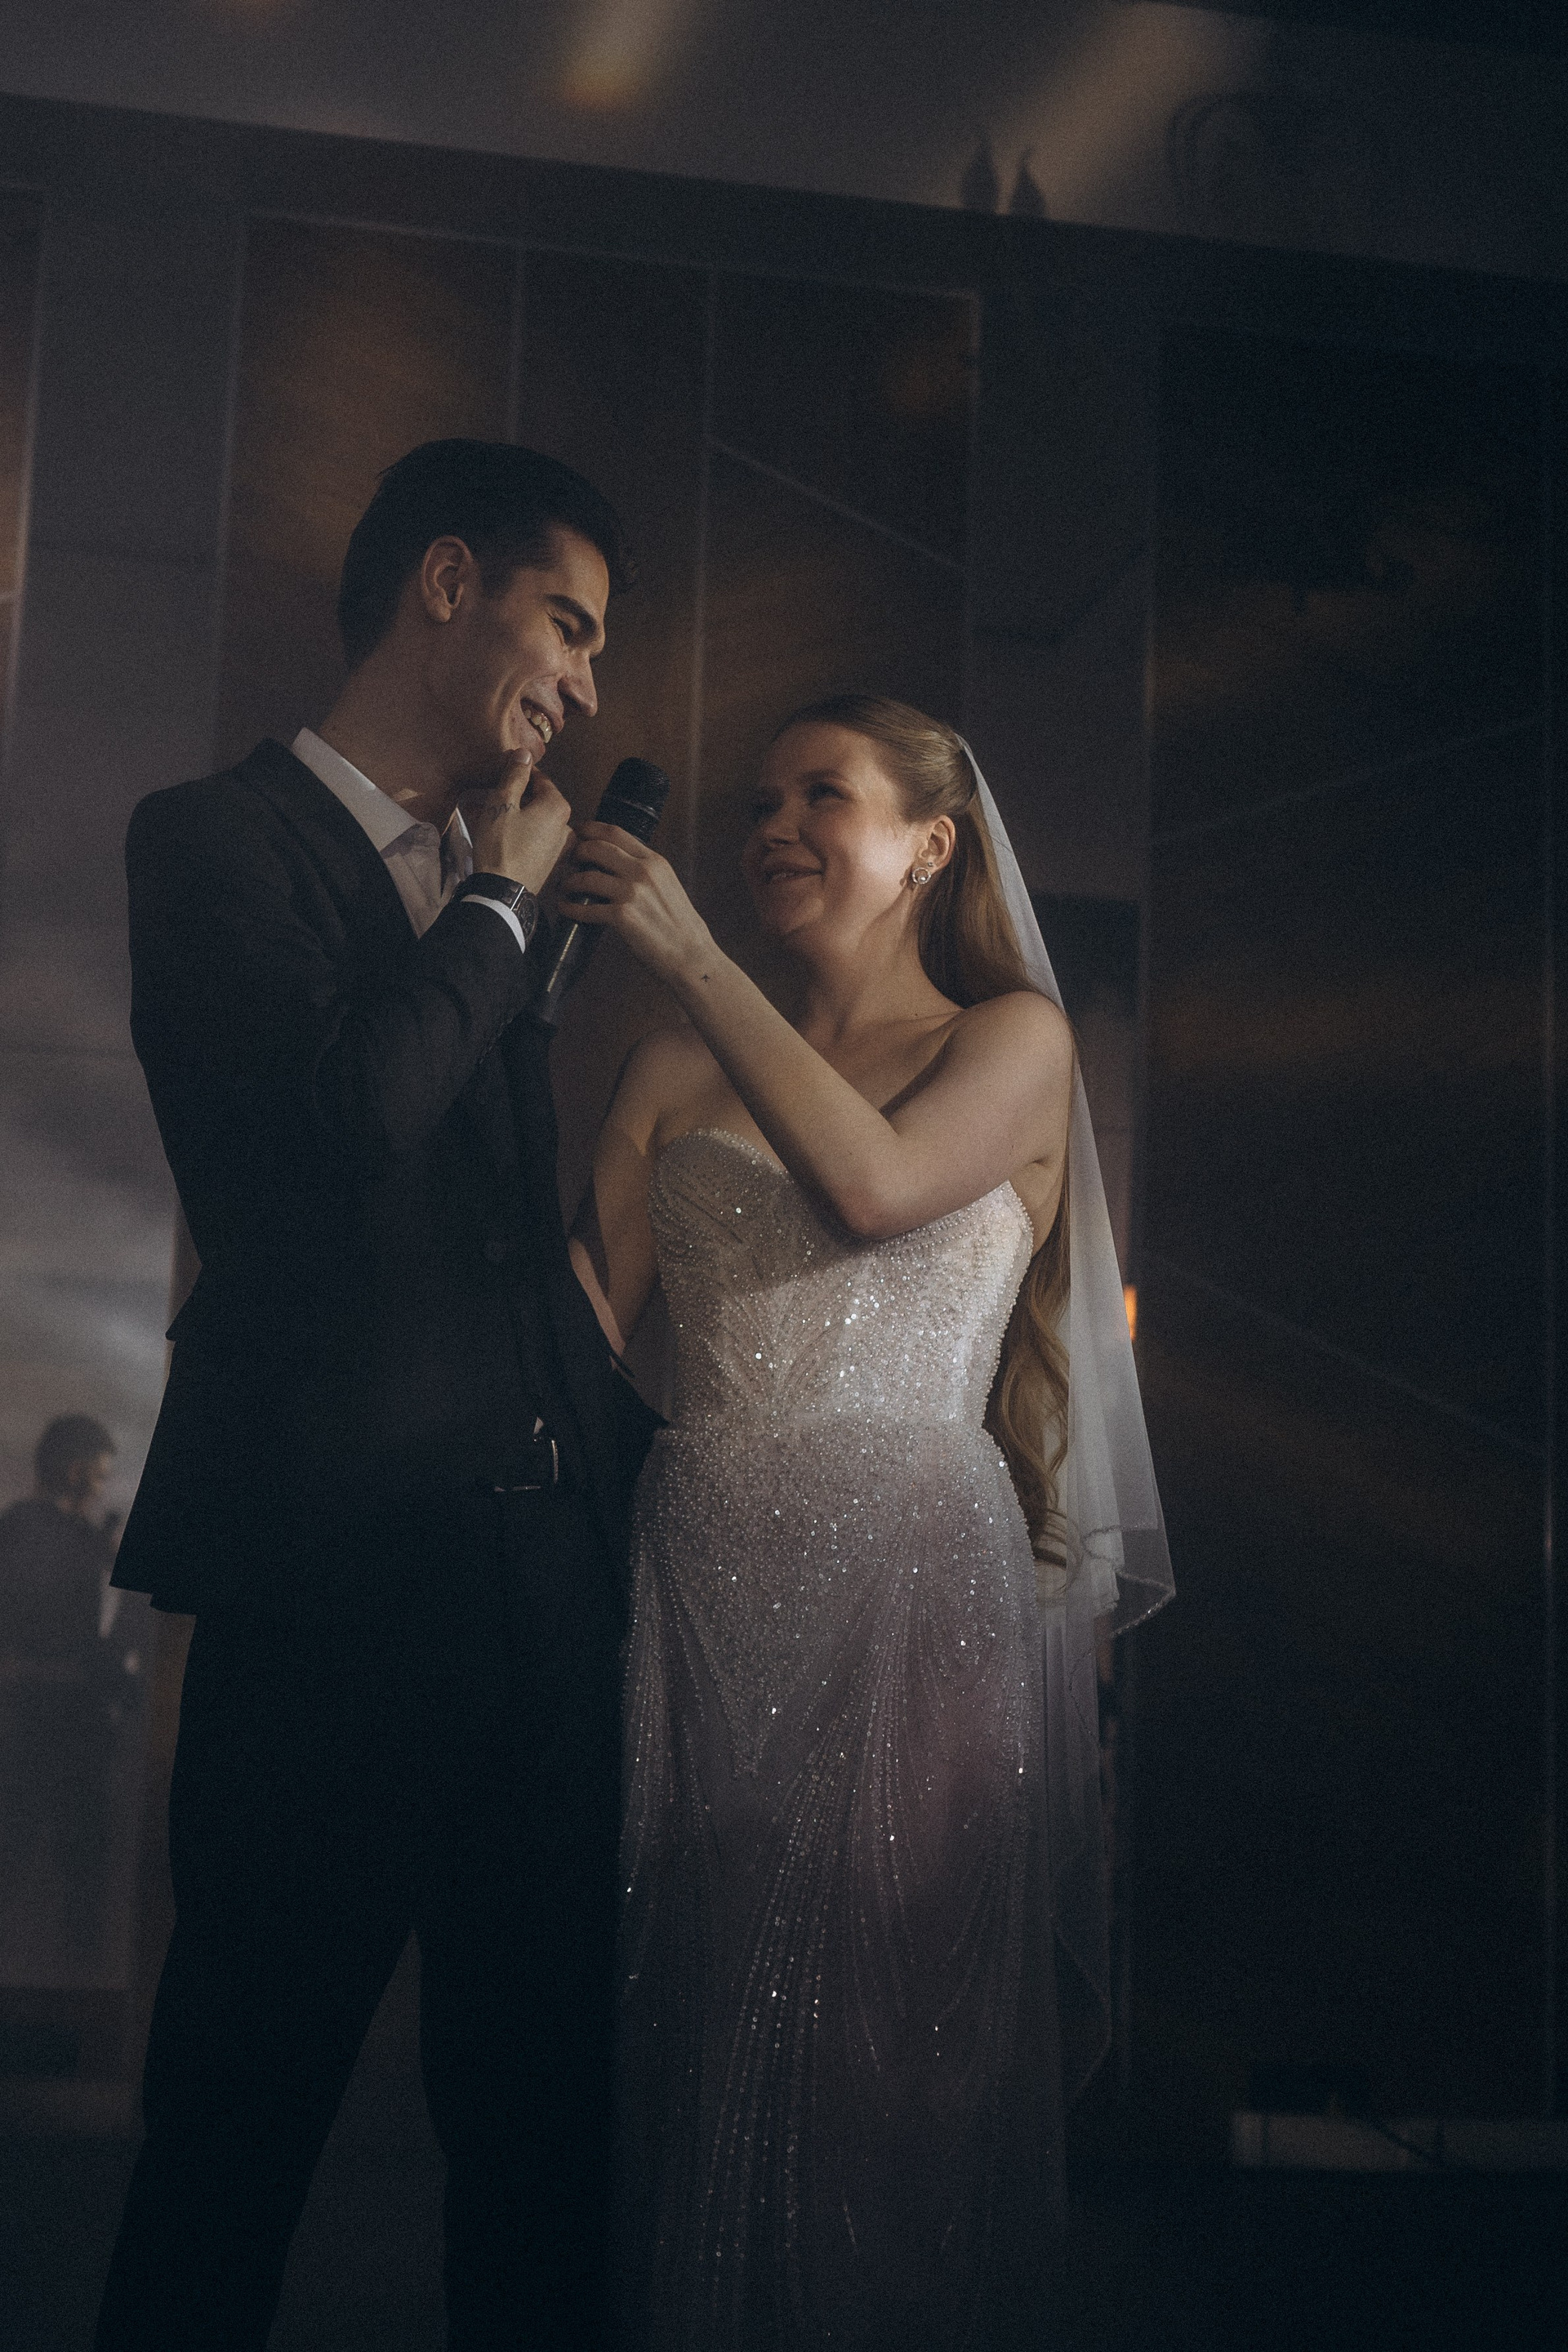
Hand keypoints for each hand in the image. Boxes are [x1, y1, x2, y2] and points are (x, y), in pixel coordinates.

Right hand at [463, 754, 574, 894]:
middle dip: (513, 797)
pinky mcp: (550, 864)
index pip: (539, 778)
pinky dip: (518, 834)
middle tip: (488, 797)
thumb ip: (514, 776)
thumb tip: (524, 753)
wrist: (502, 893)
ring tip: (486, 816)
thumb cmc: (501, 845)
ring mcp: (560, 847)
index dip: (517, 774)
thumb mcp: (502, 803)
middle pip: (537, 801)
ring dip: (513, 815)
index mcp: (558, 806)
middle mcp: (566, 826)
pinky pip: (534, 840)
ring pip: (534, 821)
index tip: (500, 775)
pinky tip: (497, 836)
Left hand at [564, 823, 714, 984]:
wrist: (690, 954)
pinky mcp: (623, 916)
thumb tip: (620, 864)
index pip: (616, 833)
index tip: (578, 831)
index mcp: (655, 862)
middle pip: (597, 848)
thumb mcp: (668, 885)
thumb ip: (646, 871)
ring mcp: (632, 893)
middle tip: (567, 860)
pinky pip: (586, 908)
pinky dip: (570, 908)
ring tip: (564, 886)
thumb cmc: (679, 926)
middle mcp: (643, 872)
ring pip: (587, 877)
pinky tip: (565, 908)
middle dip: (576, 852)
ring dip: (570, 881)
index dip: (591, 829)